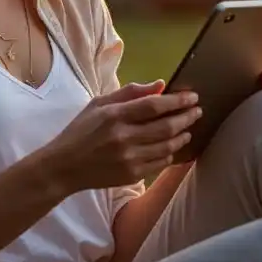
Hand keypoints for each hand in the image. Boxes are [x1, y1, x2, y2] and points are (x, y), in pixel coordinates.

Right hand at [45, 81, 203, 194]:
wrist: (64, 167)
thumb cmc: (80, 131)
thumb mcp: (98, 104)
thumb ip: (129, 93)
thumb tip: (160, 85)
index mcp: (114, 116)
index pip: (154, 106)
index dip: (177, 100)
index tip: (192, 97)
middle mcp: (124, 137)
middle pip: (166, 126)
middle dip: (186, 117)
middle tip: (197, 111)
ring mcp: (129, 158)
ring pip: (167, 146)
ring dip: (182, 136)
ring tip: (188, 129)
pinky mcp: (131, 175)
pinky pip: (160, 163)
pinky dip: (170, 153)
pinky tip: (172, 146)